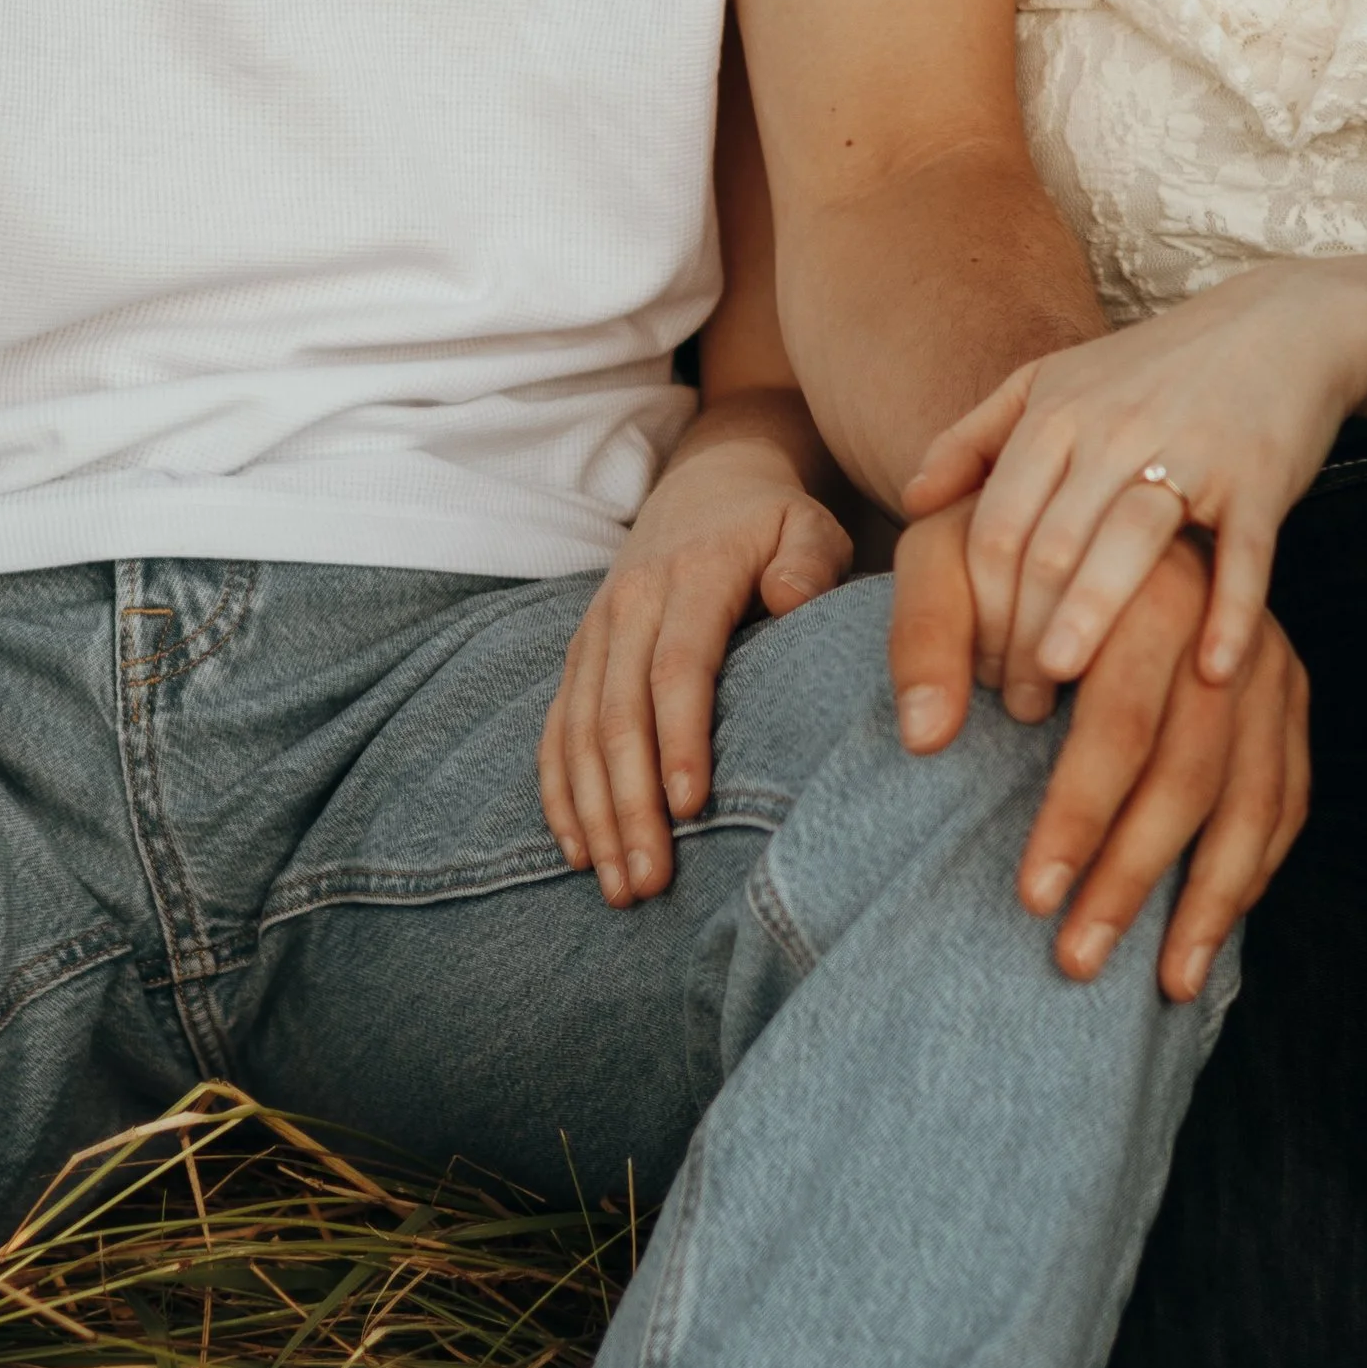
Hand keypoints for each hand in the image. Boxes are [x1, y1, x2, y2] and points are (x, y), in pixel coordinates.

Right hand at [541, 411, 851, 906]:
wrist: (708, 481)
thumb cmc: (777, 523)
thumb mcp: (811, 524)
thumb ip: (810, 560)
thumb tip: (792, 599)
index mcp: (693, 575)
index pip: (678, 664)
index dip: (679, 736)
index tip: (689, 806)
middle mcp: (631, 602)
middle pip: (619, 712)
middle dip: (628, 804)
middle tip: (649, 882)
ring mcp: (597, 630)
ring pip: (580, 730)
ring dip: (593, 813)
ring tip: (619, 886)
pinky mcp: (580, 653)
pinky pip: (555, 727)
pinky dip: (559, 790)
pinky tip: (575, 848)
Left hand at [890, 503, 1309, 999]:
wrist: (1072, 513)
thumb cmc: (996, 551)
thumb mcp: (941, 558)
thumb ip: (926, 636)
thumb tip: (924, 738)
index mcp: (1147, 585)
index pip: (1122, 715)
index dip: (1080, 810)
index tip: (1031, 893)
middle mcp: (1222, 626)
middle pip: (1191, 768)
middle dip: (1134, 874)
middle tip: (1073, 956)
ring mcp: (1266, 664)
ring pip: (1252, 797)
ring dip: (1207, 899)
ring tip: (1159, 981)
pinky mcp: (1285, 697)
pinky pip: (1286, 800)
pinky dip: (1253, 872)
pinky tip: (1206, 933)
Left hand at [902, 264, 1366, 699]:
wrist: (1281, 326)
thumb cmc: (1154, 371)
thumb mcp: (1054, 380)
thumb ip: (976, 436)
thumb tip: (911, 500)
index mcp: (1058, 414)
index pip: (996, 524)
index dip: (977, 603)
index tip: (976, 667)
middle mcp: (1116, 431)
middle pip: (1051, 546)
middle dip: (1024, 633)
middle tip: (1018, 704)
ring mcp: (1190, 453)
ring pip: (1129, 544)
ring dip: (1093, 619)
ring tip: (1066, 686)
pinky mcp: (1260, 477)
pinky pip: (1242, 555)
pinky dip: (1228, 615)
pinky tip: (1209, 673)